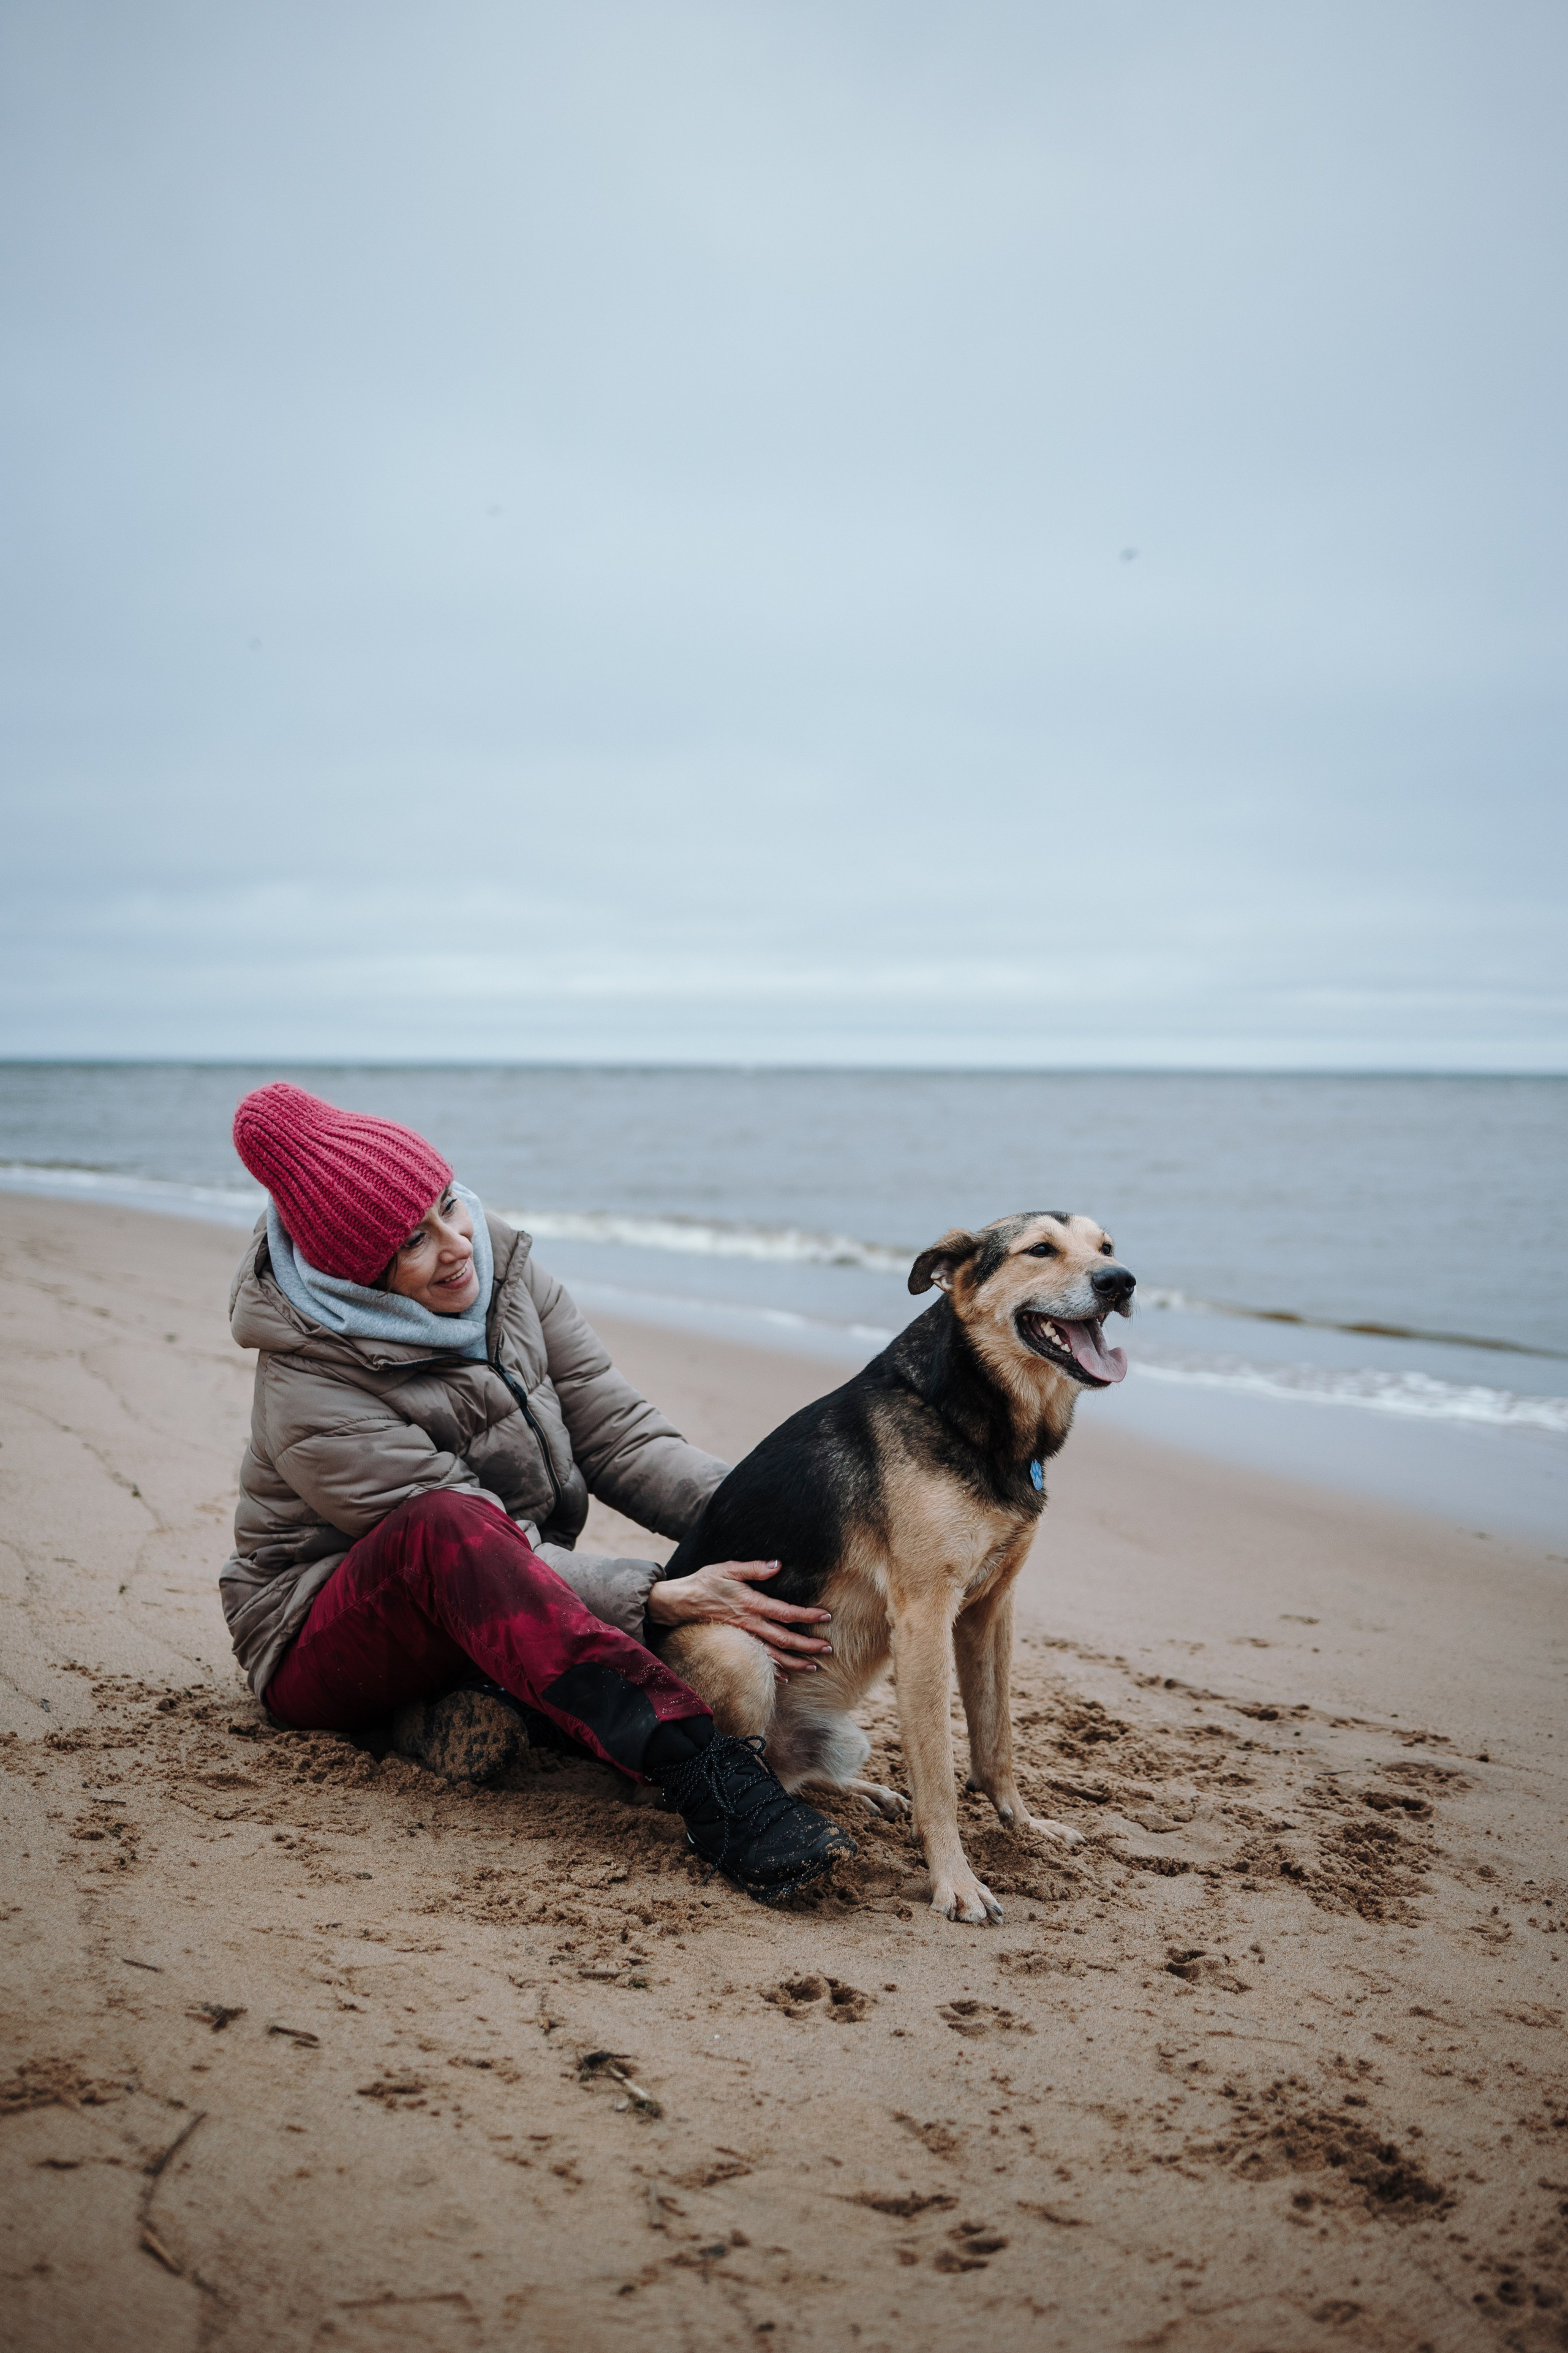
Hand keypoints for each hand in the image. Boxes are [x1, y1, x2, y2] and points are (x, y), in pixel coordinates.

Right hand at [646, 1559, 831, 1675]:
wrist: (680, 1602)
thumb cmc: (705, 1582)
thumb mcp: (728, 1569)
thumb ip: (754, 1568)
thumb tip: (777, 1565)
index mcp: (751, 1604)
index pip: (786, 1612)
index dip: (807, 1616)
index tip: (825, 1617)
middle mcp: (750, 1623)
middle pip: (784, 1639)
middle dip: (808, 1646)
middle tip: (828, 1649)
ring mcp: (743, 1636)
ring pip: (773, 1655)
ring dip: (795, 1662)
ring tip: (814, 1667)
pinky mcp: (736, 1643)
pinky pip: (756, 1660)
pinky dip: (772, 1671)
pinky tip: (785, 1677)